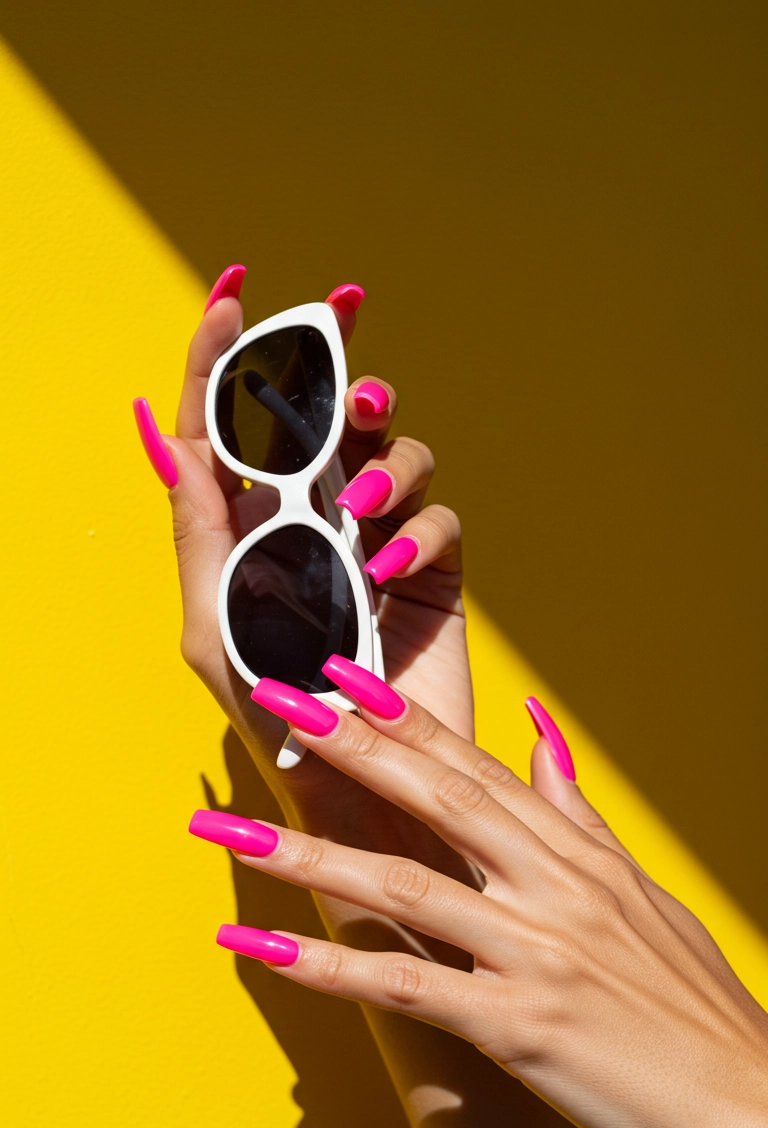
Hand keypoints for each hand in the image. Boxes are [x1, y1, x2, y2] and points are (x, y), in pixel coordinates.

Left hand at [134, 273, 470, 870]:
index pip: (233, 425)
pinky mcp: (433, 573)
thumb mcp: (212, 623)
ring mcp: (379, 541)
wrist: (358, 786)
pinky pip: (441, 519)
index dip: (227, 356)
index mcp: (250, 527)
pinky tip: (392, 572)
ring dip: (385, 462)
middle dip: (342, 377)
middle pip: (329, 416)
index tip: (235, 295)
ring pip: (397, 452)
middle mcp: (317, 520)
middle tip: (349, 385)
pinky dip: (419, 533)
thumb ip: (198, 530)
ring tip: (360, 507)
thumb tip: (162, 438)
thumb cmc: (272, 715)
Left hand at [214, 671, 767, 1127]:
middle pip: (435, 799)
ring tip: (229, 829)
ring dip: (307, 855)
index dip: (403, 718)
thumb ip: (578, 813)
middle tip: (272, 704)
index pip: (477, 768)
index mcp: (579, 854)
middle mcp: (555, 888)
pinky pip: (408, 989)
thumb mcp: (642, 890)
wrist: (753, 1103)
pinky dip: (330, 966)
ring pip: (404, 886)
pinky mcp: (521, 1028)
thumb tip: (537, 734)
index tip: (339, 676)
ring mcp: (536, 954)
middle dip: (346, 748)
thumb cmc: (696, 1002)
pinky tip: (264, 948)